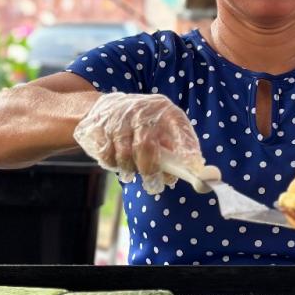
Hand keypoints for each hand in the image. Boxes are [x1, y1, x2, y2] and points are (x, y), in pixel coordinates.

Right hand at [73, 92, 204, 194]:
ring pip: (125, 155)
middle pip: (145, 146)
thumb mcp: (164, 128)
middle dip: (150, 171)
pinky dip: (114, 166)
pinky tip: (118, 163)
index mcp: (165, 111)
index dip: (187, 152)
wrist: (107, 107)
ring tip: (132, 172)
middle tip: (154, 186)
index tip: (194, 171)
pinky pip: (107, 156)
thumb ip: (176, 150)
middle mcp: (142, 112)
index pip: (180, 130)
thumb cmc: (144, 126)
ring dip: (130, 170)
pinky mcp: (99, 128)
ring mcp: (119, 119)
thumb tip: (184, 176)